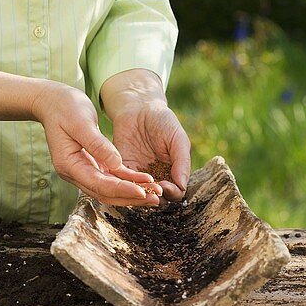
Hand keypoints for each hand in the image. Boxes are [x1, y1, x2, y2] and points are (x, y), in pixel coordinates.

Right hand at [32, 83, 161, 205]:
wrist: (53, 102)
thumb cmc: (65, 108)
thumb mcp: (82, 123)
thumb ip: (97, 144)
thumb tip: (117, 165)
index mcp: (69, 164)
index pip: (99, 184)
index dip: (122, 190)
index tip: (142, 191)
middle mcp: (75, 172)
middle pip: (105, 193)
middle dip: (130, 197)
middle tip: (154, 199)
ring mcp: (82, 170)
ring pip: (109, 189)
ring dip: (131, 192)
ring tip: (154, 194)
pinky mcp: (91, 164)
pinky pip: (110, 177)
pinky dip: (127, 180)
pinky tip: (144, 181)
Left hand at [101, 69, 190, 199]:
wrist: (138, 107)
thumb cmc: (163, 121)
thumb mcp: (178, 139)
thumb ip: (182, 161)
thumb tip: (183, 186)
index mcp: (173, 170)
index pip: (176, 192)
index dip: (172, 193)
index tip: (167, 186)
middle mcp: (157, 175)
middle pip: (157, 197)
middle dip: (156, 197)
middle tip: (153, 189)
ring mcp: (139, 174)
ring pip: (140, 194)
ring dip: (141, 194)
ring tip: (140, 188)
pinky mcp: (121, 169)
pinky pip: (123, 183)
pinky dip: (125, 186)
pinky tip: (127, 182)